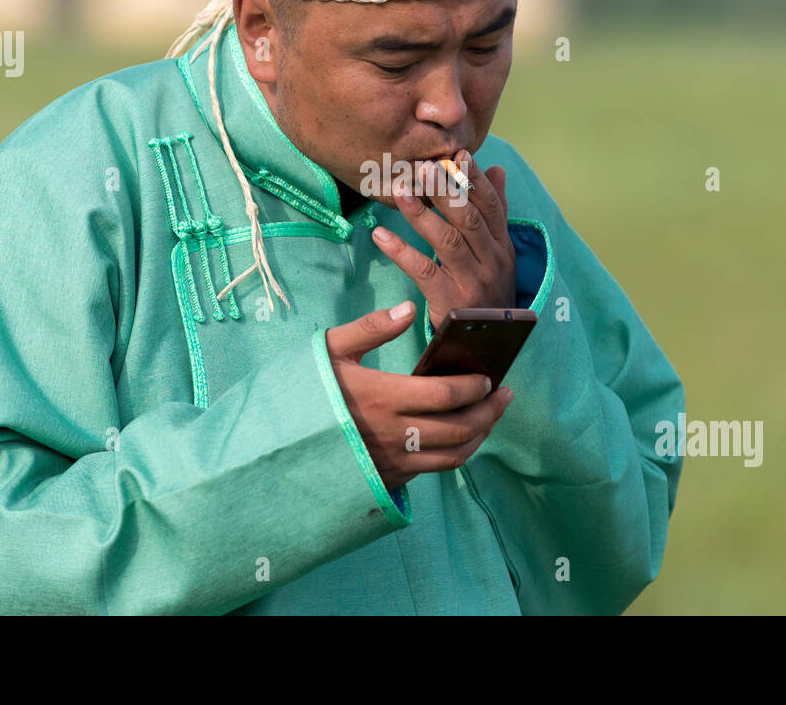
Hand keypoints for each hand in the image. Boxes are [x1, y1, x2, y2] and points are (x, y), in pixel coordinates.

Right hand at [325, 301, 513, 488]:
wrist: (281, 442)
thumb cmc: (309, 389)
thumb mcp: (331, 350)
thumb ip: (371, 328)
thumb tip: (408, 309)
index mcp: (382, 398)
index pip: (446, 396)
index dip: (476, 387)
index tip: (489, 377)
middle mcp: (394, 434)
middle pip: (460, 429)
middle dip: (491, 411)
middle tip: (505, 395)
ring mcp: (393, 461)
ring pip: (454, 455)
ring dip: (481, 435)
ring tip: (491, 415)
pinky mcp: (390, 477)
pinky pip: (434, 469)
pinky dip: (457, 452)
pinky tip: (462, 435)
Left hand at [371, 149, 514, 332]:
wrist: (488, 347)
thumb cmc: (487, 290)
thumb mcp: (498, 253)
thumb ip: (495, 211)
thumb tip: (496, 168)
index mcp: (503, 245)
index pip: (492, 205)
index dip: (475, 179)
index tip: (457, 154)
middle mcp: (492, 261)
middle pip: (468, 219)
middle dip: (445, 190)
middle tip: (422, 167)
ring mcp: (472, 282)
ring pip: (447, 241)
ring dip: (421, 214)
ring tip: (399, 191)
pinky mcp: (450, 302)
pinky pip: (423, 271)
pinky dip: (401, 251)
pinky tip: (380, 235)